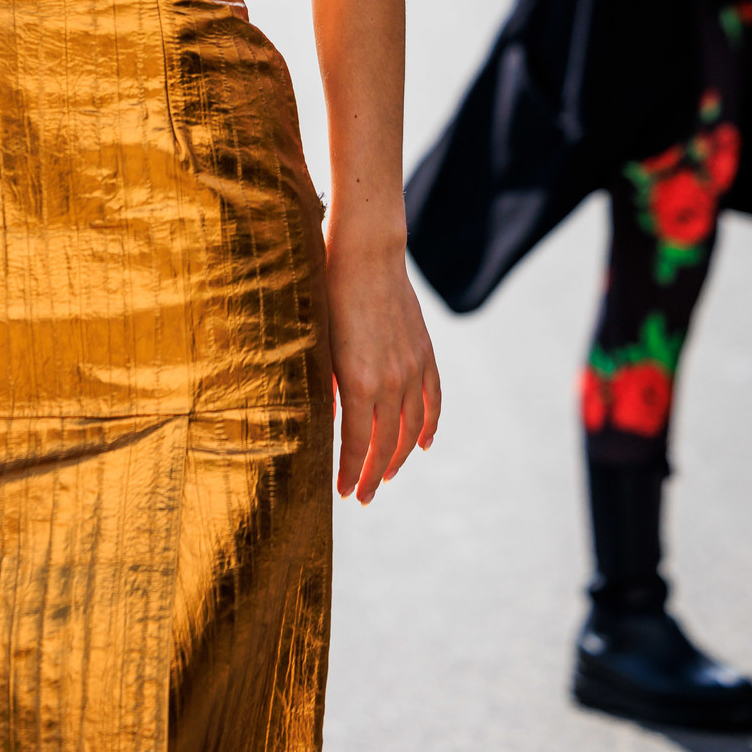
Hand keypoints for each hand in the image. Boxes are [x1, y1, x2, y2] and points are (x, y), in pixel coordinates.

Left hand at [325, 238, 440, 502]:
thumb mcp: (318, 345)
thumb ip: (326, 387)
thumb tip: (326, 421)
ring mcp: (412, 368)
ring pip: (412, 428)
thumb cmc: (328, 295)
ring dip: (400, 457)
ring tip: (386, 476)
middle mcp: (391, 381)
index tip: (342, 494)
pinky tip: (424, 444)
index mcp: (359, 382)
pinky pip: (433, 400)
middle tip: (363, 496)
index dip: (351, 472)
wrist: (366, 254)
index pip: (358, 444)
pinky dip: (430, 425)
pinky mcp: (425, 353)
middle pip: (387, 443)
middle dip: (374, 475)